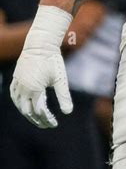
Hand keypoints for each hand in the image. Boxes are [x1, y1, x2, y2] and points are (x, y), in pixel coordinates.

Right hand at [10, 6, 73, 128]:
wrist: (40, 44)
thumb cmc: (52, 61)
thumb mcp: (60, 79)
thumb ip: (64, 96)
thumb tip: (68, 112)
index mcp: (35, 89)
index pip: (39, 112)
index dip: (46, 120)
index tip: (54, 124)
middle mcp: (24, 88)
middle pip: (27, 112)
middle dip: (37, 120)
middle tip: (46, 125)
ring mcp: (18, 84)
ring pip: (19, 105)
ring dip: (27, 114)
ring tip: (37, 118)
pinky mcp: (15, 79)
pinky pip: (13, 95)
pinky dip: (18, 103)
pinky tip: (24, 106)